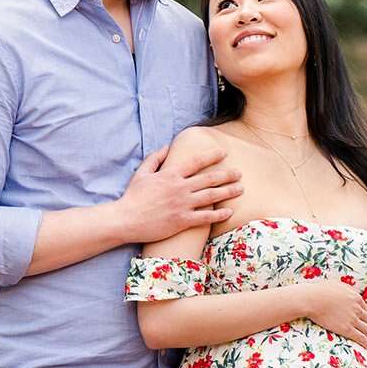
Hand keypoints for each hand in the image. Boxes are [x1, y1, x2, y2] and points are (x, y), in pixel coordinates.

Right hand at [116, 142, 242, 242]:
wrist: (126, 220)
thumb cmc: (132, 197)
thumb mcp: (142, 173)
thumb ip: (155, 158)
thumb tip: (167, 146)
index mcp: (170, 175)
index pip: (196, 162)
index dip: (212, 156)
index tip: (223, 153)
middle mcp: (180, 188)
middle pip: (209, 179)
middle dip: (227, 175)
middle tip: (239, 173)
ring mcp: (182, 205)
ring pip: (211, 196)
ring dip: (228, 192)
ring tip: (240, 189)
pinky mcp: (182, 221)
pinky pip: (205, 217)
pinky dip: (218, 214)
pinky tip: (229, 212)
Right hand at [299, 278, 366, 352]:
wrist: (313, 300)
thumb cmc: (320, 290)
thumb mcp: (337, 284)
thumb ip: (346, 288)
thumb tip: (348, 290)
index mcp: (356, 297)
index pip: (364, 308)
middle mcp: (357, 309)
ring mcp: (353, 320)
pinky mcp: (347, 329)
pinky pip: (361, 338)